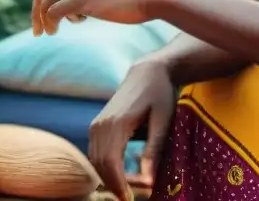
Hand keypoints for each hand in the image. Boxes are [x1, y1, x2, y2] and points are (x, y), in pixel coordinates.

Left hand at [32, 0, 166, 35]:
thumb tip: (75, 10)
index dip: (41, 2)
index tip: (42, 19)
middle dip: (36, 12)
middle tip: (38, 31)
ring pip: (46, 3)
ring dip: (43, 20)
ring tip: (49, 33)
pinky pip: (54, 13)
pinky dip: (51, 23)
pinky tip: (56, 32)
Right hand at [89, 59, 175, 199]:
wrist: (148, 71)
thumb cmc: (160, 93)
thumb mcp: (163, 122)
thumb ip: (153, 151)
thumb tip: (148, 181)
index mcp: (117, 122)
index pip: (111, 163)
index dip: (119, 185)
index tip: (131, 200)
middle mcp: (101, 124)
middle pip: (101, 165)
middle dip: (116, 185)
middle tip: (136, 196)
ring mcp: (96, 124)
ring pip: (96, 161)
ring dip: (110, 178)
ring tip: (132, 188)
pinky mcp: (97, 126)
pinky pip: (97, 153)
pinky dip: (106, 168)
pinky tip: (123, 175)